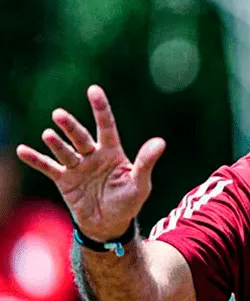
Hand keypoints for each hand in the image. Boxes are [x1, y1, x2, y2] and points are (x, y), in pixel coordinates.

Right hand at [16, 85, 165, 241]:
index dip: (100, 108)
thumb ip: (146, 162)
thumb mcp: (140, 183)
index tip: (93, 90)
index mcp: (113, 152)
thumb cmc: (128, 201)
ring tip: (48, 134)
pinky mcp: (64, 181)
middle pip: (81, 137)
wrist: (109, 224)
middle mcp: (93, 155)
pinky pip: (48, 168)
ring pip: (65, 151)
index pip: (106, 125)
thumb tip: (160, 142)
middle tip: (59, 114)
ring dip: (56, 142)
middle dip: (71, 126)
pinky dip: (36, 160)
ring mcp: (77, 167)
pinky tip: (23, 150)